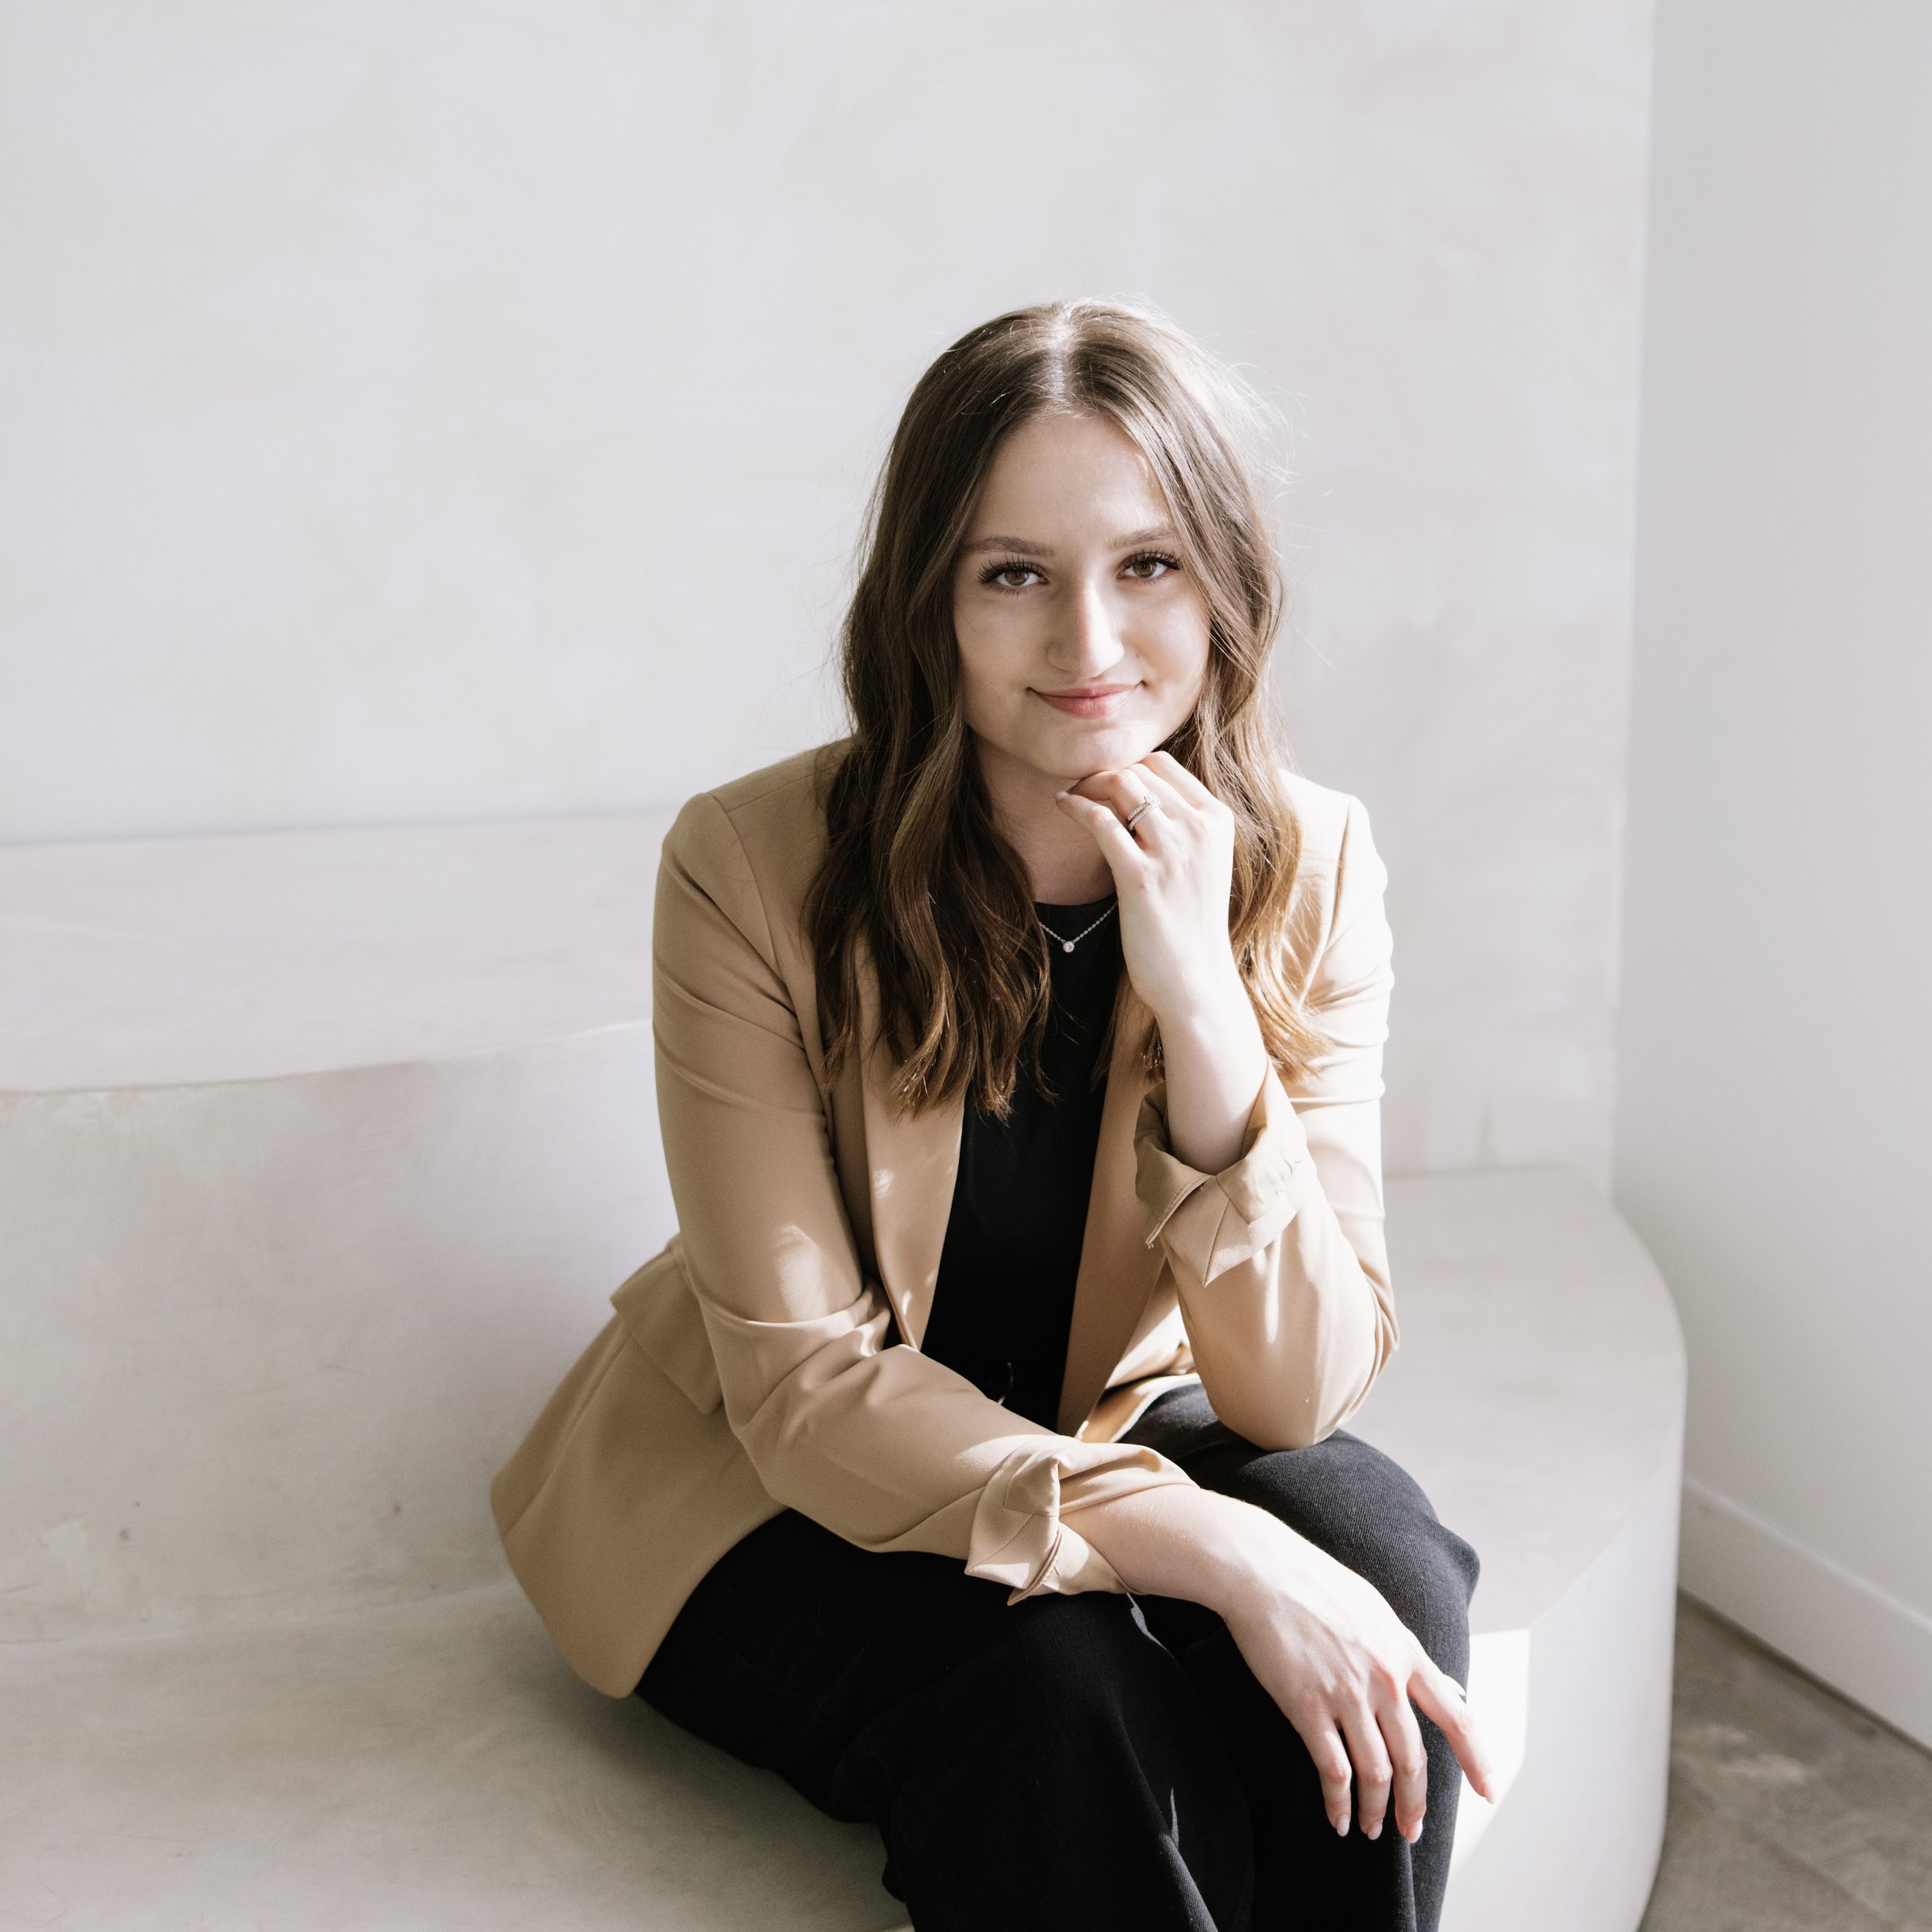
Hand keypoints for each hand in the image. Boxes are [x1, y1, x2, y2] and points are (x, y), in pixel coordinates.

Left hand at [1054, 750, 1240, 1028]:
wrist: (1196, 979)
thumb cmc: (1192, 925)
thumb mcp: (1202, 864)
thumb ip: (1182, 827)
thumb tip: (1139, 795)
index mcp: (1217, 820)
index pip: (1164, 765)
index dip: (1128, 766)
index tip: (1105, 781)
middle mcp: (1199, 828)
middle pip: (1139, 771)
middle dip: (1103, 773)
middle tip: (1079, 787)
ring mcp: (1172, 851)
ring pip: (1120, 785)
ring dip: (1087, 784)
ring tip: (1070, 795)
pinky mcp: (1141, 876)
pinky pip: (1101, 821)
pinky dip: (1076, 806)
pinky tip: (1062, 807)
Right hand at [1072, 1484, 1493, 1842]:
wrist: (1263, 1571)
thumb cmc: (1315, 1582)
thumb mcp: (1377, 1610)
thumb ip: (1409, 1654)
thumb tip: (1447, 1689)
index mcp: (1404, 1652)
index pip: (1456, 1716)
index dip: (1477, 1760)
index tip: (1487, 1791)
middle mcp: (1384, 1679)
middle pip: (1413, 1760)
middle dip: (1415, 1803)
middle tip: (1411, 1828)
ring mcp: (1347, 1695)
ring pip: (1376, 1773)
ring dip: (1377, 1810)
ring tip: (1372, 1828)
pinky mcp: (1308, 1707)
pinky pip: (1334, 1770)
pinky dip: (1338, 1802)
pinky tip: (1338, 1817)